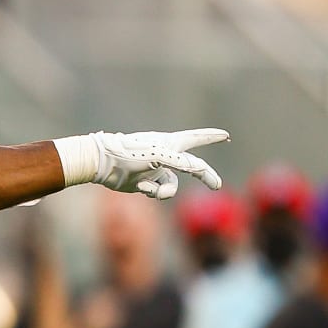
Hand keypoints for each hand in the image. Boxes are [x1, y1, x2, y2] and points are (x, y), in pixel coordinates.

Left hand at [90, 128, 228, 199]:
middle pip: (191, 166)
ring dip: (165, 191)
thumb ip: (181, 162)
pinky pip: (158, 192)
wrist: (102, 163)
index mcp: (169, 143)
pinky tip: (140, 186)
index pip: (195, 139)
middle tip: (216, 185)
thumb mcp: (158, 156)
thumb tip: (199, 169)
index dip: (211, 137)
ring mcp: (156, 170)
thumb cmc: (130, 153)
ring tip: (151, 190)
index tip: (225, 135)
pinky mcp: (146, 182)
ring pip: (172, 185)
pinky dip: (152, 192)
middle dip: (204, 176)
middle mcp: (165, 156)